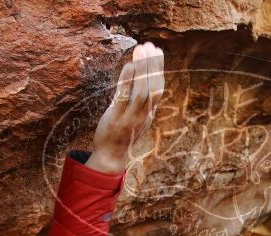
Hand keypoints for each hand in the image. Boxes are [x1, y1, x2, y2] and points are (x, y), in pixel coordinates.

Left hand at [85, 42, 164, 173]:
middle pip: (153, 87)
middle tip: (150, 45)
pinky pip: (124, 96)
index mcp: (150, 113)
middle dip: (153, 65)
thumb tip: (145, 79)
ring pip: (142, 90)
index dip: (159, 68)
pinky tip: (129, 66)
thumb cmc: (123, 133)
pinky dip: (128, 80)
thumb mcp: (137, 117)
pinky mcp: (117, 117)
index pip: (159, 87)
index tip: (158, 50)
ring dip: (143, 69)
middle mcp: (144, 114)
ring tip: (141, 50)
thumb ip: (143, 101)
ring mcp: (131, 117)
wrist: (111, 154)